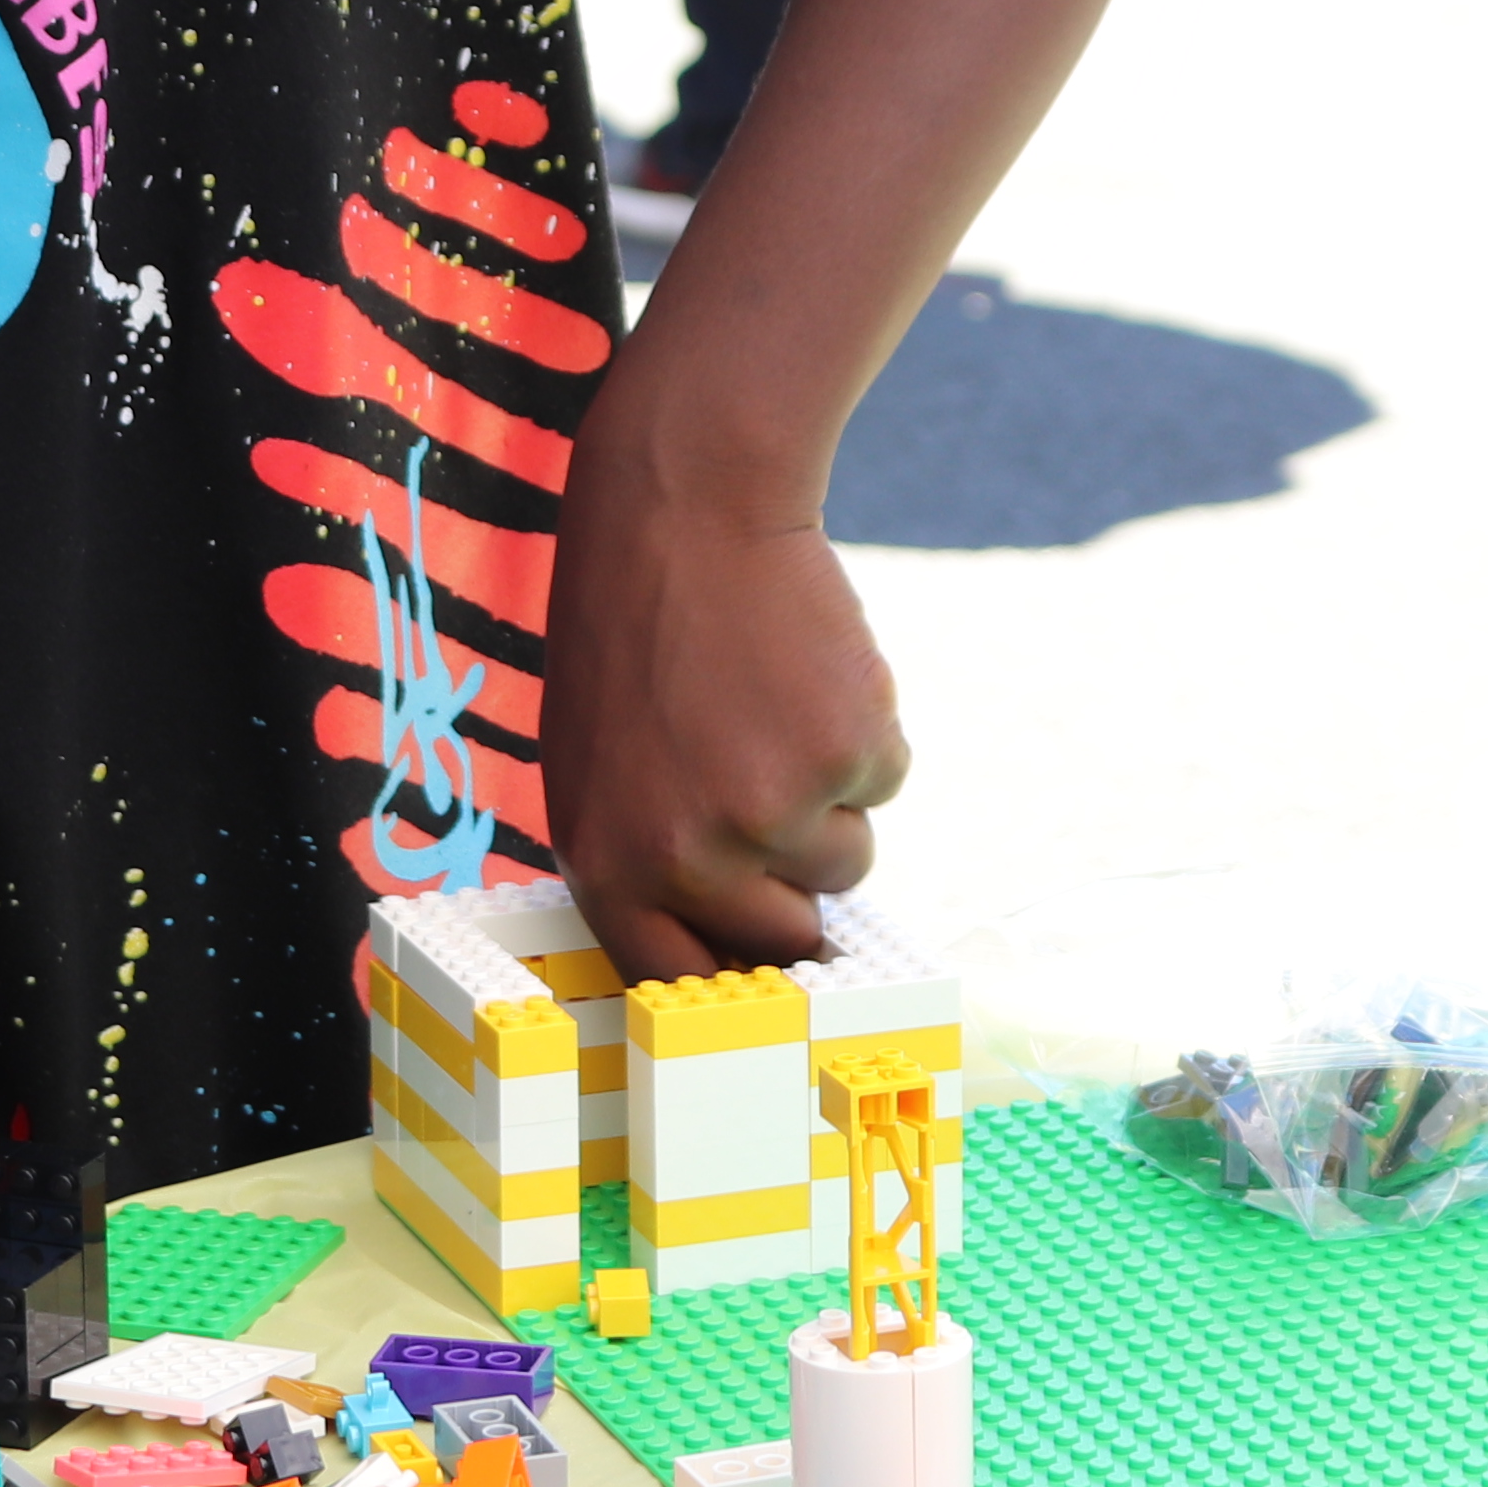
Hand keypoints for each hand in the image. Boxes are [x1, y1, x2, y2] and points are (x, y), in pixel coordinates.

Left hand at [539, 435, 907, 979]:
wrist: (688, 507)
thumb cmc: (635, 630)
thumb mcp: (600, 764)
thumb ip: (651, 859)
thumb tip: (728, 945)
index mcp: (609, 865)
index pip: (681, 979)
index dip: (733, 967)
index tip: (763, 955)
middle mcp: (689, 858)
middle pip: (788, 936)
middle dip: (799, 883)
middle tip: (779, 796)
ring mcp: (774, 810)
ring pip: (848, 858)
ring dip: (833, 798)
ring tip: (775, 705)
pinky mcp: (849, 753)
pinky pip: (886, 779)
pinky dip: (865, 731)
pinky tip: (809, 668)